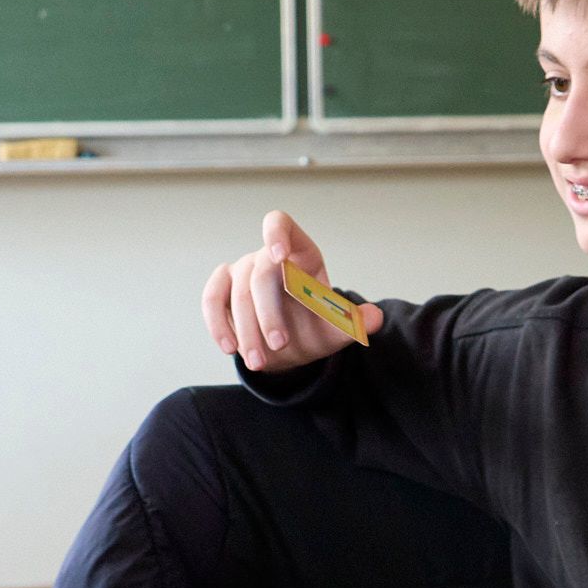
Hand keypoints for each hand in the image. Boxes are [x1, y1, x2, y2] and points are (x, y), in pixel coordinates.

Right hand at [202, 208, 365, 372]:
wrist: (289, 347)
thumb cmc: (313, 327)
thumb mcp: (335, 329)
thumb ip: (352, 322)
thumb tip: (375, 318)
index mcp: (299, 254)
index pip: (280, 224)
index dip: (275, 233)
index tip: (278, 255)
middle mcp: (267, 258)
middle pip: (261, 273)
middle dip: (268, 312)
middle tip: (280, 345)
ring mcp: (241, 271)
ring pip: (237, 292)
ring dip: (247, 330)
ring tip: (260, 363)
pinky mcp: (221, 290)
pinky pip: (212, 300)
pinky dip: (218, 324)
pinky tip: (230, 348)